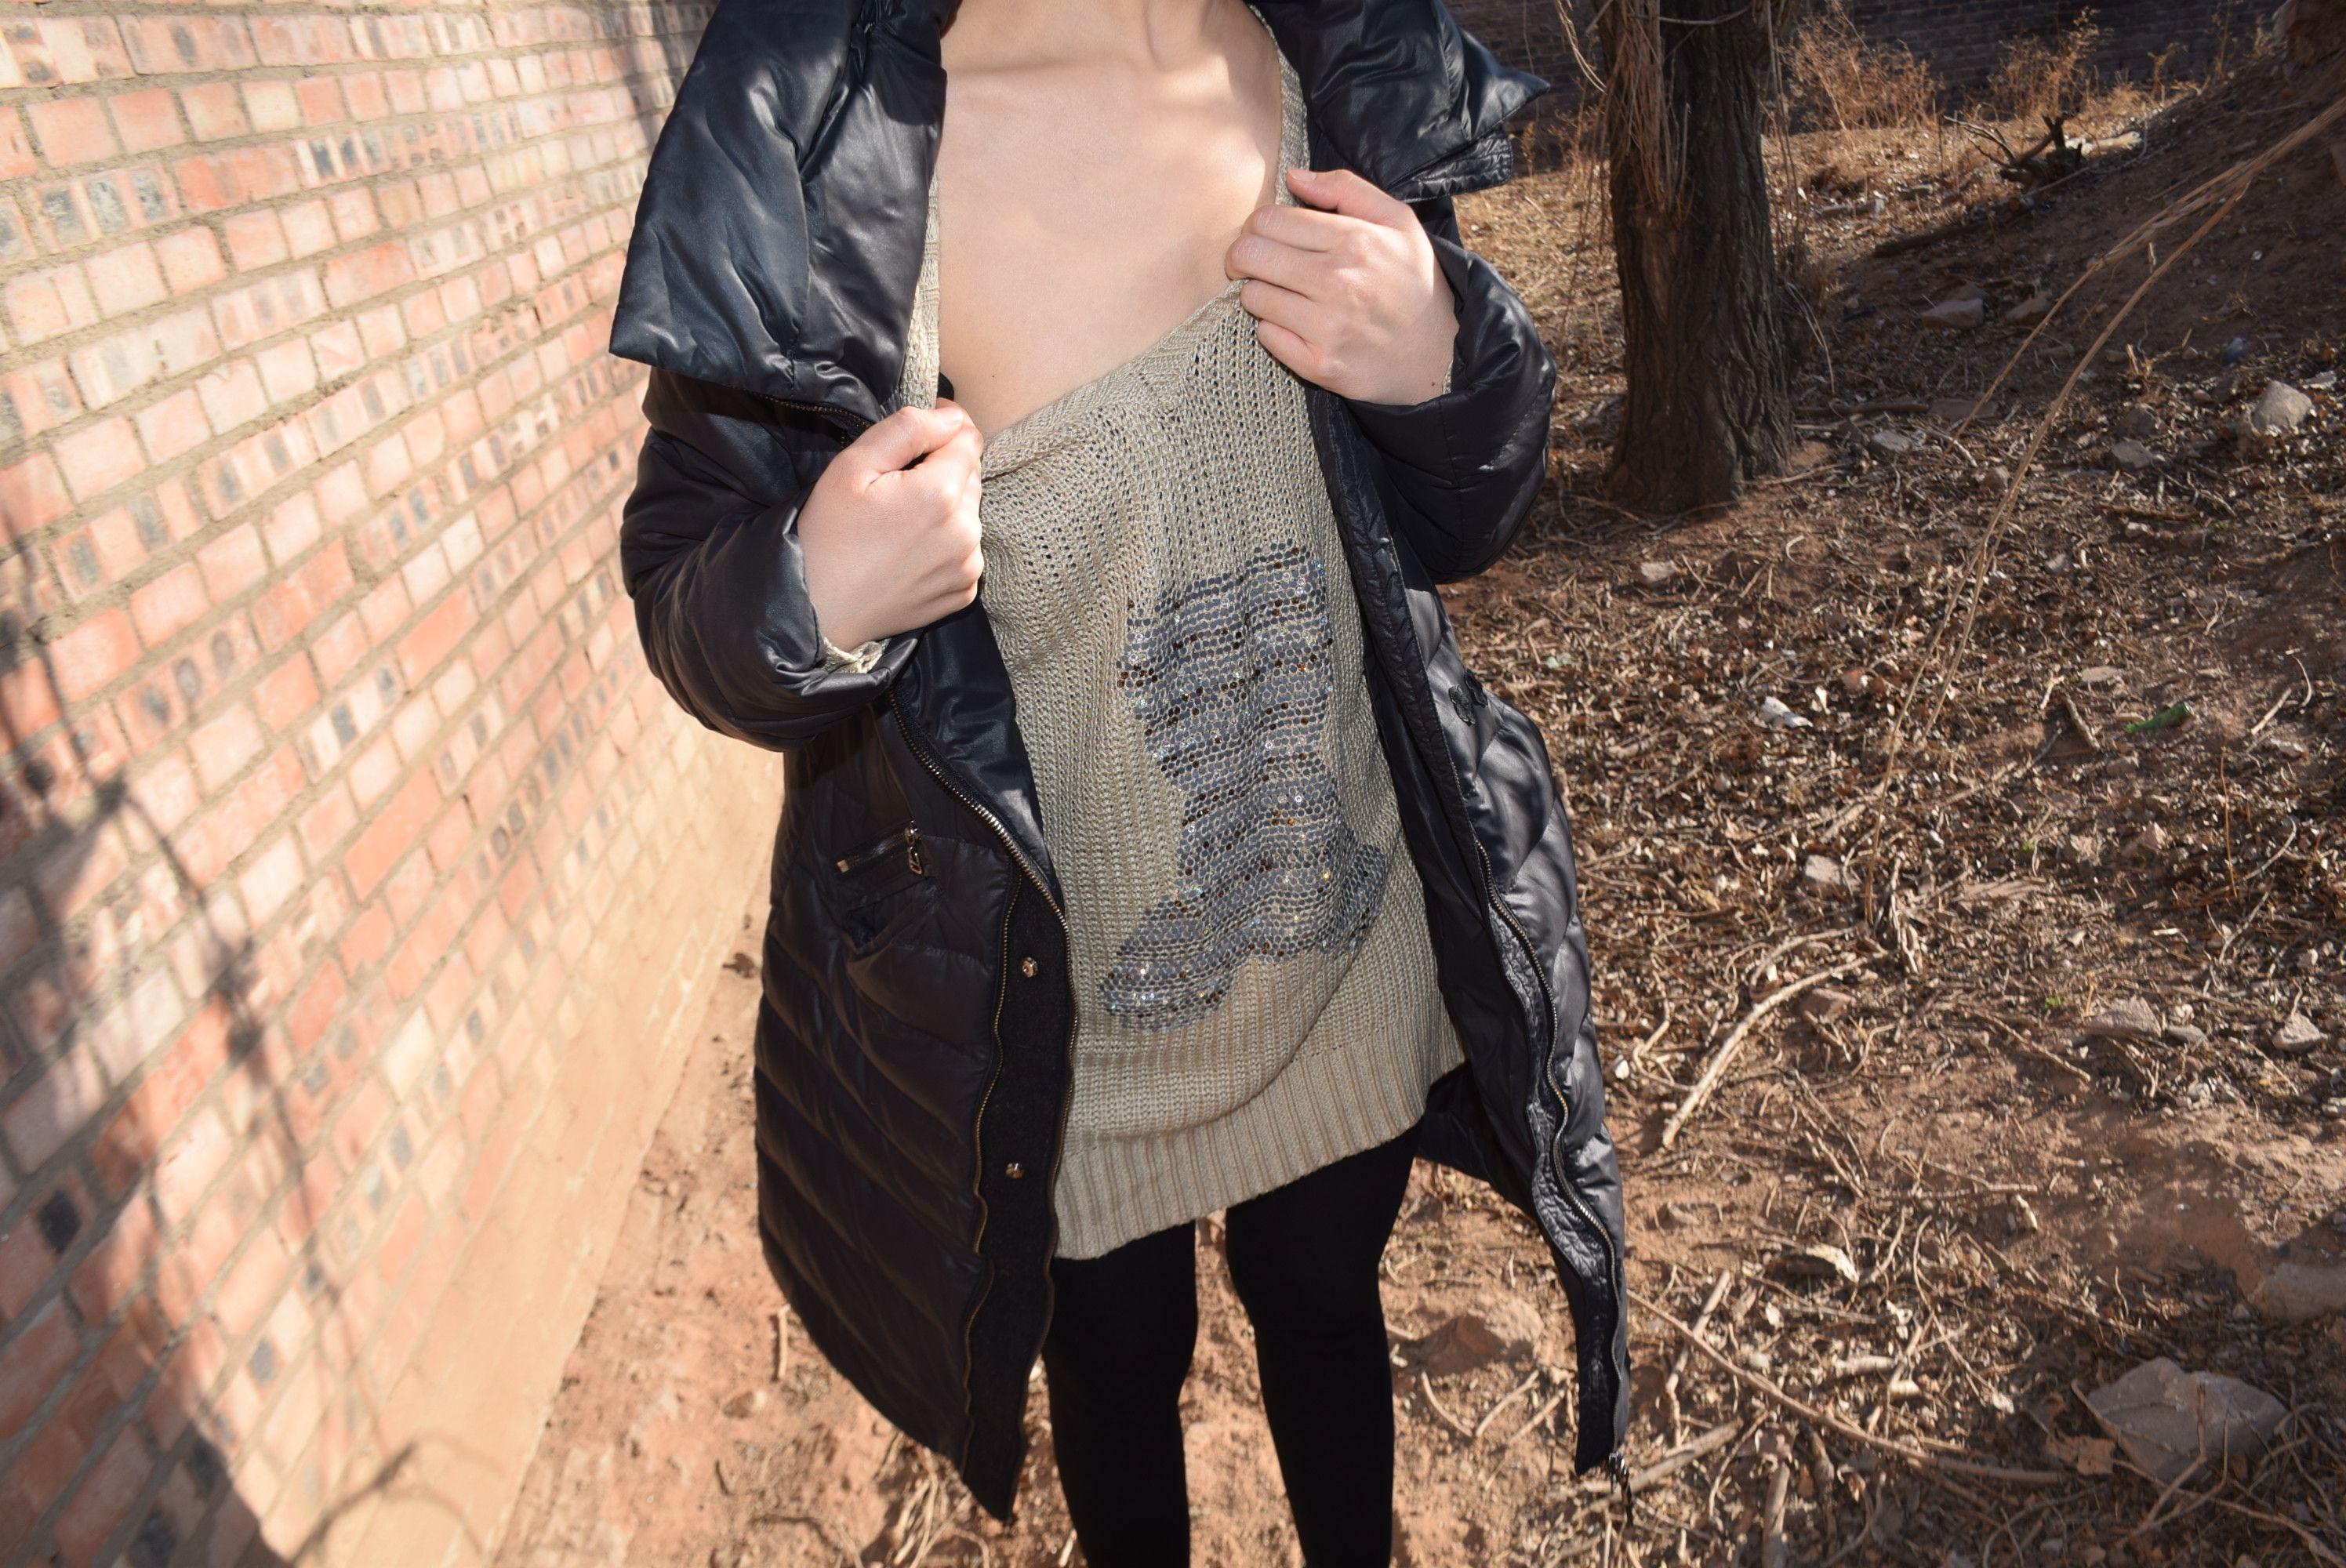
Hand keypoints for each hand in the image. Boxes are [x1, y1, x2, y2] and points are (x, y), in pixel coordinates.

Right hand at [798, 398, 984, 648]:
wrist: (817, 611)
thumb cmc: (827, 536)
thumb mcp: (853, 467)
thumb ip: (907, 429)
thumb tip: (952, 416)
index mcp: (940, 494)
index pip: (968, 439)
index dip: (944, 428)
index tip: (917, 435)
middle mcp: (965, 531)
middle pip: (970, 476)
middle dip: (942, 471)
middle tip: (895, 487)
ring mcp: (968, 565)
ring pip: (969, 513)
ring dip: (945, 508)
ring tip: (899, 523)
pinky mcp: (963, 591)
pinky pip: (966, 550)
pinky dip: (946, 543)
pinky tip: (909, 551)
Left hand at [1223, 166, 1458, 405]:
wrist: (1439, 354)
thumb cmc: (1412, 282)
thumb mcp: (1397, 222)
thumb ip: (1345, 189)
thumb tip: (1293, 177)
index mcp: (1354, 240)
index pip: (1269, 220)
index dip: (1257, 225)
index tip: (1264, 235)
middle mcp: (1338, 283)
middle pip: (1250, 255)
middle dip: (1244, 256)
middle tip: (1256, 263)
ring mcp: (1327, 328)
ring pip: (1253, 296)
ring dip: (1261, 292)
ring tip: (1285, 294)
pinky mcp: (1319, 365)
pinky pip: (1266, 336)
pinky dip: (1274, 328)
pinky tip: (1298, 325)